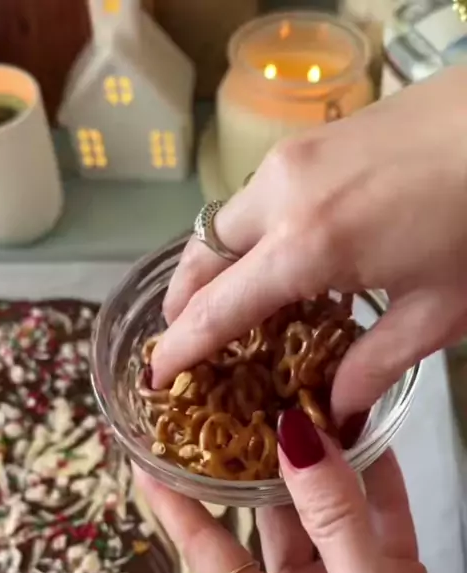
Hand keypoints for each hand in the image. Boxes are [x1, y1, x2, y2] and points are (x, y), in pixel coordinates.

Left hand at [134, 409, 466, 572]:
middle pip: (268, 517)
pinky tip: (366, 427)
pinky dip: (376, 473)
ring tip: (307, 399)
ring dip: (321, 460)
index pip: (210, 551)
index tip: (149, 453)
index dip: (177, 504)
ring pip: (327, 507)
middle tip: (245, 400)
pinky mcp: (395, 572)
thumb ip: (337, 522)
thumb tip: (295, 439)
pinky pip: (379, 510)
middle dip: (259, 462)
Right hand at [153, 66, 466, 419]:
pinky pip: (256, 197)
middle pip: (201, 257)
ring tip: (234, 306)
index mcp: (307, 246)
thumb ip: (373, 366)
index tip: (156, 376)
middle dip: (186, 304)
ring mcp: (293, 156)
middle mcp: (280, 194)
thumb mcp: (437, 313)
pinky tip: (279, 258)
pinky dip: (249, 236)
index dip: (181, 349)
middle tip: (189, 342)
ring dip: (216, 267)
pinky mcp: (312, 138)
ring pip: (224, 223)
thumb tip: (333, 412)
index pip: (216, 309)